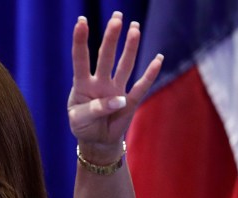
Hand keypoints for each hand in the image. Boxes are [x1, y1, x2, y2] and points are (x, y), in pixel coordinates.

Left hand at [68, 11, 162, 160]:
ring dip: (130, 48)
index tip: (81, 21)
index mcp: (82, 84)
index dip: (80, 41)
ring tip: (134, 28)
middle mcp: (100, 82)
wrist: (97, 140)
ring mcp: (116, 90)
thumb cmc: (82, 126)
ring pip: (125, 65)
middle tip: (117, 17)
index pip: (81, 59)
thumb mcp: (79, 120)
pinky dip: (150, 74)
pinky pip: (142, 86)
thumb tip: (120, 100)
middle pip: (107, 56)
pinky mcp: (131, 101)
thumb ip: (95, 109)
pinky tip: (158, 59)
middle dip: (112, 37)